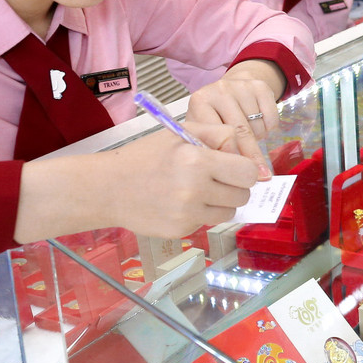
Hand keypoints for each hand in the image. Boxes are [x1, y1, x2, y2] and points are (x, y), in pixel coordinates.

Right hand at [103, 127, 259, 237]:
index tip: (235, 167)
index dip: (245, 169)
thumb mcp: (181, 131)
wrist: (108, 188)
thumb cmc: (145, 156)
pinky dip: (201, 214)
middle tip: (215, 178)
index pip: (248, 172)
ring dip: (220, 202)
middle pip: (242, 195)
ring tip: (197, 190)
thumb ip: (220, 135)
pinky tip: (181, 203)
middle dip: (234, 186)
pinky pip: (208, 223)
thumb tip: (254, 161)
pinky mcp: (181, 231)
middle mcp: (194, 189)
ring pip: (229, 212)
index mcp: (196, 160)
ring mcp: (187, 214)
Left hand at [185, 60, 283, 176]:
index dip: (229, 156)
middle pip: (241, 132)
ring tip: (248, 137)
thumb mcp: (205, 129)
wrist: (232, 88)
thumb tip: (225, 174)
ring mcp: (240, 86)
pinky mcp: (259, 86)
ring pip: (257, 126)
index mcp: (200, 102)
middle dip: (251, 157)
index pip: (218, 135)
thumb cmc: (215, 114)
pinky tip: (258, 125)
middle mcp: (219, 90)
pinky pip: (271, 118)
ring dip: (258, 139)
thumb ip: (210, 147)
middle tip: (259, 175)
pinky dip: (268, 128)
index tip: (237, 173)